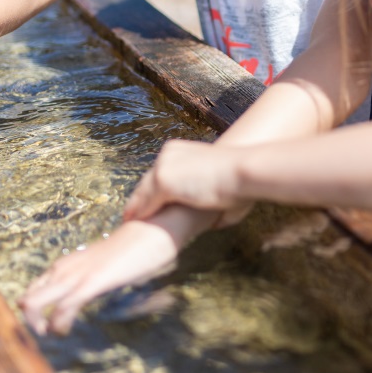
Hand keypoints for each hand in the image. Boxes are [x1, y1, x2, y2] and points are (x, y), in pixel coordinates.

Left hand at [18, 219, 181, 334]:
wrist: (150, 231)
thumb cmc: (129, 252)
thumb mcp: (102, 268)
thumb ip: (89, 281)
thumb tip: (85, 297)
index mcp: (65, 265)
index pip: (33, 290)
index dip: (32, 312)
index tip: (42, 328)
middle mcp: (64, 268)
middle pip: (28, 298)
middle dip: (29, 321)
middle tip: (43, 335)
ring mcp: (76, 274)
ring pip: (36, 302)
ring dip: (37, 324)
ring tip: (50, 335)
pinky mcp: (92, 281)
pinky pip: (64, 306)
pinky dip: (58, 323)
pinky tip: (63, 330)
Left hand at [122, 139, 250, 225]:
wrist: (241, 172)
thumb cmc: (239, 180)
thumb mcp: (218, 183)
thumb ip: (211, 197)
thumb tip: (216, 222)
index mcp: (178, 149)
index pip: (158, 170)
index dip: (150, 188)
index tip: (147, 202)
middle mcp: (168, 154)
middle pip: (146, 180)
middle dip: (140, 197)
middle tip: (132, 214)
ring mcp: (164, 167)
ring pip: (144, 191)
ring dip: (136, 207)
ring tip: (130, 221)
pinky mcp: (164, 181)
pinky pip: (147, 202)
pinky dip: (141, 213)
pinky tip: (136, 223)